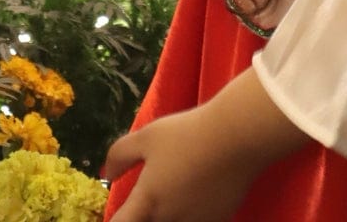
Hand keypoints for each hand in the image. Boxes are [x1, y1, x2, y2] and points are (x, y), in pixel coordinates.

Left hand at [105, 69, 309, 221]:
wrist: (237, 137)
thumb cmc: (188, 133)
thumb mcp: (147, 136)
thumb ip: (120, 155)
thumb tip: (109, 175)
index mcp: (148, 202)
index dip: (114, 221)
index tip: (119, 213)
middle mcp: (169, 220)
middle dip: (144, 216)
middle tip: (144, 202)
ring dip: (167, 216)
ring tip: (175, 192)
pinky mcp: (219, 220)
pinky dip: (192, 214)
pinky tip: (197, 195)